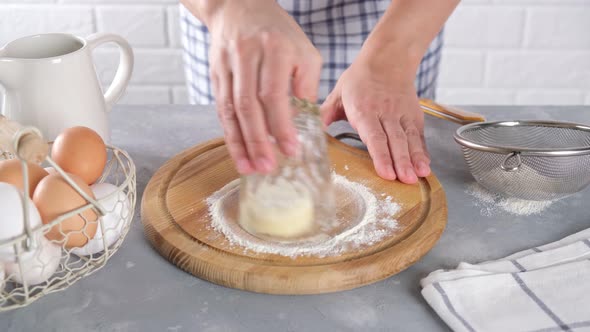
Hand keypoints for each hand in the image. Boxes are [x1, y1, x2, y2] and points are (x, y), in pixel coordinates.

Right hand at [204, 0, 321, 173]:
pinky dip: (229, 133)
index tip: (290, 150)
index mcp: (274, 49)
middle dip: (257, 141)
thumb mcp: (304, 52)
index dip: (281, 125)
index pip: (273, 93)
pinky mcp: (215, 74)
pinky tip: (238, 152)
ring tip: (250, 168)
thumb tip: (305, 125)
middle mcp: (246, 56)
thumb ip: (306, 87)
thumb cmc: (279, 34)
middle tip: (267, 167)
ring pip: (230, 110)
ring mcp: (227, 65)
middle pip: (248, 105)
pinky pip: (220, 108)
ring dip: (240, 143)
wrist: (239, 7)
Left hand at [321, 61, 430, 183]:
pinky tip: (425, 166)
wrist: (388, 58)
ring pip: (409, 139)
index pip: (374, 136)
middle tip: (405, 180)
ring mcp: (401, 114)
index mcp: (364, 109)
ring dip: (414, 159)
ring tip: (418, 176)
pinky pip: (418, 135)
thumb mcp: (338, 93)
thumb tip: (308, 132)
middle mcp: (385, 113)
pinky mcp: (413, 115)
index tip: (385, 172)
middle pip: (394, 140)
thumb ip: (324, 114)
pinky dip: (423, 151)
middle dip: (401, 162)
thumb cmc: (360, 78)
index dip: (380, 155)